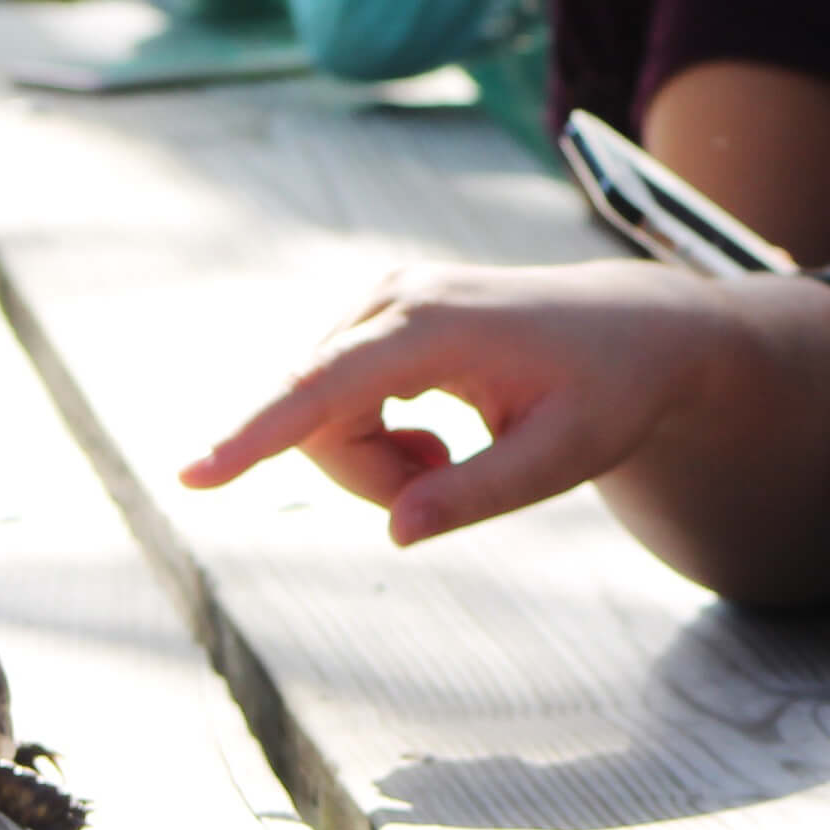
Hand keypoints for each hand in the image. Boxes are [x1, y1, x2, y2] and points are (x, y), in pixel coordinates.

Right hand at [178, 259, 735, 543]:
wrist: (636, 330)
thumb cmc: (609, 392)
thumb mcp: (564, 457)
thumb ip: (480, 494)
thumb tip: (396, 531)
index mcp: (437, 326)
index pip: (325, 387)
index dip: (257, 437)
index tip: (193, 476)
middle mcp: (396, 298)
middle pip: (317, 420)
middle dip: (367, 478)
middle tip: (445, 484)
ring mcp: (384, 300)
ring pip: (320, 414)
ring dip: (374, 461)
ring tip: (450, 454)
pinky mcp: (380, 314)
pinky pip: (335, 399)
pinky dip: (376, 437)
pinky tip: (437, 433)